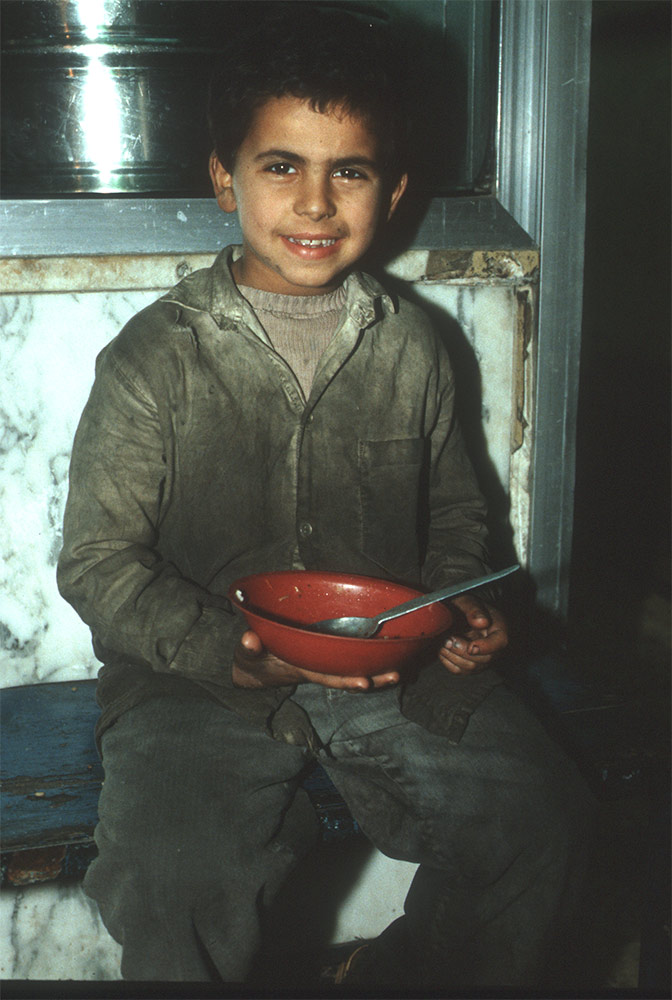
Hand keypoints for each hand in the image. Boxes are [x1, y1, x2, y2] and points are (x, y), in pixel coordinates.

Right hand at [232, 630, 400, 690]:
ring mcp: (326, 661)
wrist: (256, 664)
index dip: (346, 680)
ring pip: (356, 667)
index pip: (328, 677)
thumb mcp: (248, 655)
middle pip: (350, 675)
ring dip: (378, 669)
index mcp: (304, 669)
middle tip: (396, 676)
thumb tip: (249, 640)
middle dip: (374, 678)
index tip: (364, 683)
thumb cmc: (254, 659)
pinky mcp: (328, 652)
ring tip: (402, 668)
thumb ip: (248, 648)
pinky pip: (352, 655)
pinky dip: (371, 655)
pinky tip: (390, 650)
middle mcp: (320, 668)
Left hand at [438, 594, 507, 674]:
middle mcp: (494, 647)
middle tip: (448, 639)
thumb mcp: (468, 602)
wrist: (458, 613)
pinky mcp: (470, 665)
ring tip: (443, 642)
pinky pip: (460, 671)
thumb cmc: (465, 607)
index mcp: (499, 629)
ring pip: (471, 668)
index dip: (485, 647)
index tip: (471, 647)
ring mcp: (482, 658)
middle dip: (462, 651)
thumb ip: (474, 610)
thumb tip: (481, 622)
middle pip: (484, 659)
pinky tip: (442, 649)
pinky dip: (448, 661)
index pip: (500, 642)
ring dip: (453, 656)